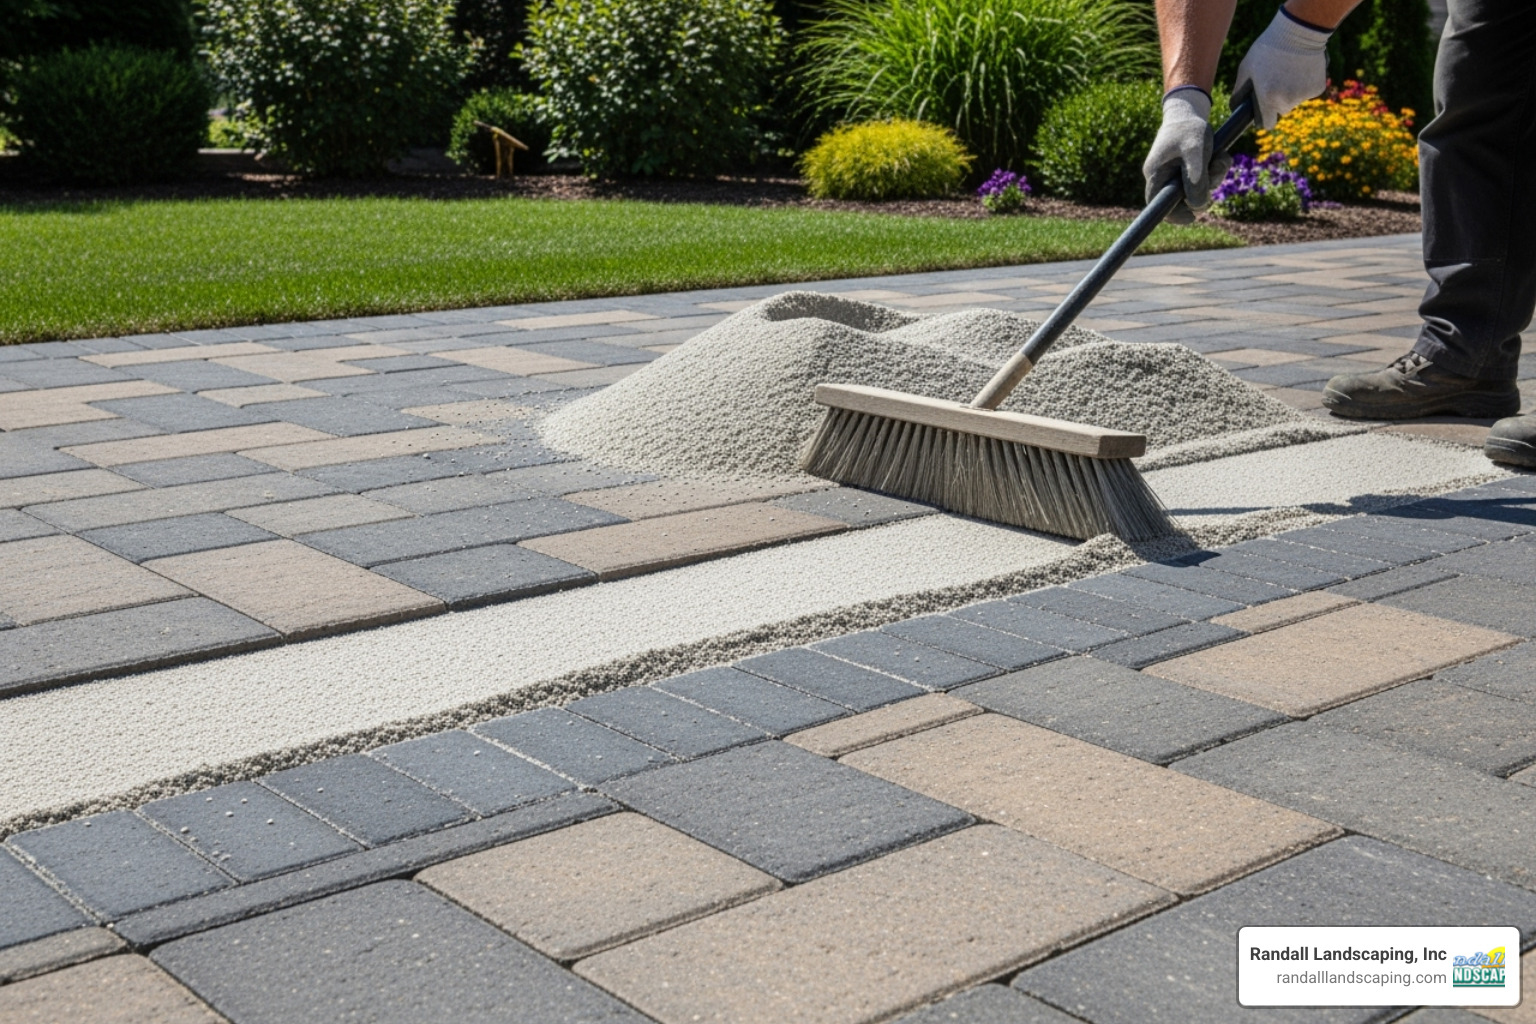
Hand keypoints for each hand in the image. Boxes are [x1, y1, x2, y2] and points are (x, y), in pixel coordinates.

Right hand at [1142, 88, 1227, 224]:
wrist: (1190, 109)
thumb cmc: (1189, 127)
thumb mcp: (1195, 151)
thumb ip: (1196, 179)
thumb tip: (1197, 205)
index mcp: (1155, 174)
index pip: (1158, 205)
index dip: (1174, 215)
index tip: (1193, 217)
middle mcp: (1162, 177)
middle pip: (1181, 200)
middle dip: (1203, 190)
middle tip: (1216, 172)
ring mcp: (1174, 174)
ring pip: (1196, 190)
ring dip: (1214, 178)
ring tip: (1220, 158)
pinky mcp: (1186, 169)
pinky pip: (1202, 180)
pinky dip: (1215, 171)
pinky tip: (1220, 156)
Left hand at [1234, 6, 1330, 129]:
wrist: (1299, 31)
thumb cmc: (1267, 49)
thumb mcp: (1246, 69)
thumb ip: (1239, 92)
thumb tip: (1235, 108)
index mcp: (1268, 100)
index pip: (1267, 124)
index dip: (1265, 119)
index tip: (1264, 113)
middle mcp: (1287, 102)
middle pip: (1282, 110)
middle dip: (1278, 100)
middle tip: (1276, 79)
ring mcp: (1304, 96)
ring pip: (1295, 99)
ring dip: (1292, 90)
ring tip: (1289, 70)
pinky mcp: (1318, 88)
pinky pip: (1308, 90)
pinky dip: (1306, 82)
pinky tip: (1302, 67)